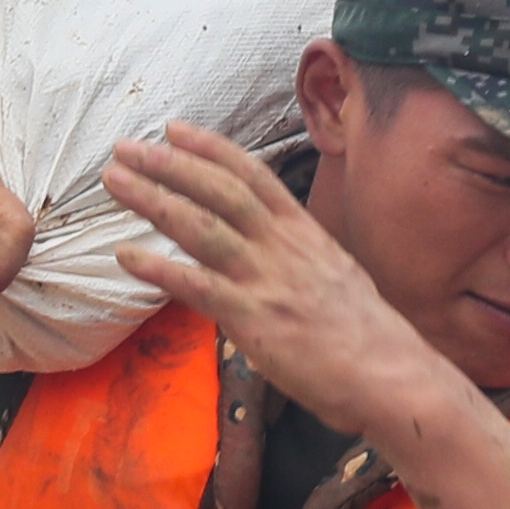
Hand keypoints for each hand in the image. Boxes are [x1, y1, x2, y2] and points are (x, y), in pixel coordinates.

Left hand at [105, 124, 459, 438]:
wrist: (395, 378)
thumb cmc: (371, 338)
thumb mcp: (339, 277)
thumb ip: (301, 258)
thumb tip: (274, 253)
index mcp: (306, 234)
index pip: (253, 177)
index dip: (210, 149)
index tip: (174, 130)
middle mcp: (284, 248)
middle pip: (219, 190)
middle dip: (168, 164)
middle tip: (126, 148)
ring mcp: (268, 280)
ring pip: (201, 227)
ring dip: (152, 199)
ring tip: (114, 181)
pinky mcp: (254, 318)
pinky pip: (196, 285)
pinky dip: (158, 268)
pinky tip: (125, 255)